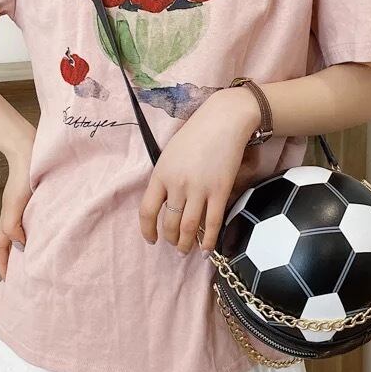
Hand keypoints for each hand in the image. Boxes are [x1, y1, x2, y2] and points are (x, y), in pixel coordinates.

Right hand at [0, 137, 33, 278]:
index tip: (9, 281)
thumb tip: (21, 245)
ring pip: (27, 234)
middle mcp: (17, 217)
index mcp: (7, 220)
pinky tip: (54, 237)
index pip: (1, 248)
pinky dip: (44, 233)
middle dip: (17, 261)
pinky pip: (40, 224)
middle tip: (28, 276)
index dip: (3, 265)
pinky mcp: (40, 203)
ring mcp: (28, 211)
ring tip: (42, 262)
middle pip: (13, 244)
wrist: (31, 153)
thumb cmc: (22, 178)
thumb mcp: (15, 205)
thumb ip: (13, 226)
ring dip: (31, 248)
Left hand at [139, 86, 260, 254]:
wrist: (223, 120)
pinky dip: (208, 240)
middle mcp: (177, 184)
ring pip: (189, 227)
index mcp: (160, 174)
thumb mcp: (170, 154)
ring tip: (186, 250)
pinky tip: (206, 250)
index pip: (147, 211)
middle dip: (170, 239)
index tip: (151, 239)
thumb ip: (165, 178)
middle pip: (169, 223)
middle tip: (174, 245)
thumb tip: (165, 203)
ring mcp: (199, 189)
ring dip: (186, 244)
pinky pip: (213, 223)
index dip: (147, 230)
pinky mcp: (220, 191)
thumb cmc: (196, 134)